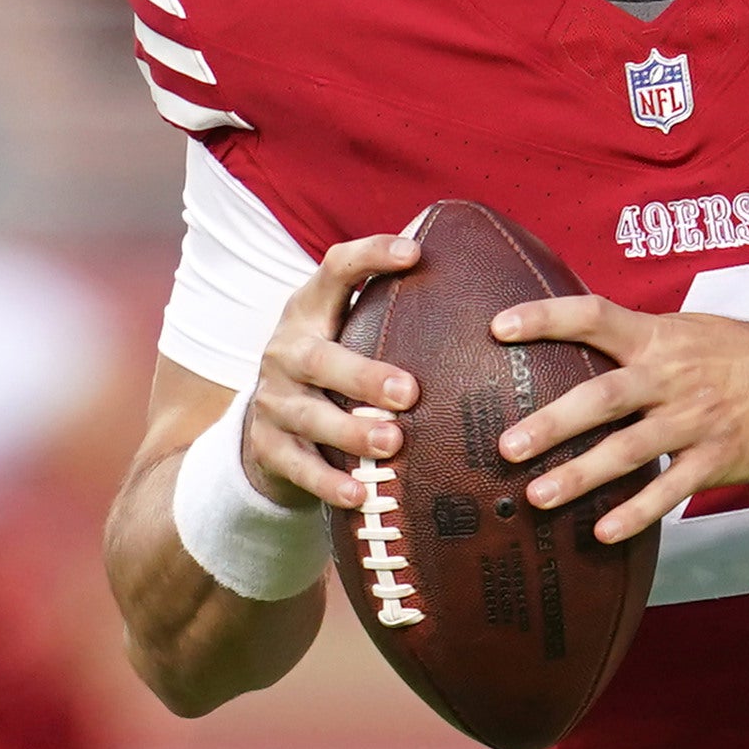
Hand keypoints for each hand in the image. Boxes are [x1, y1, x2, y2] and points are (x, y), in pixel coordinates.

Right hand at [239, 232, 424, 514]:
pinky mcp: (267, 446)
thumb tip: (481, 289)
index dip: (370, 256)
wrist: (268, 426)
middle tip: (410, 392)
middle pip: (318, 358)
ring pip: (309, 416)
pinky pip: (298, 467)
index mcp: (310, 312)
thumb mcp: (348, 334)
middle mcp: (286, 351)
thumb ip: (391, 314)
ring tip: (391, 443)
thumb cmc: (333, 373)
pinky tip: (359, 494)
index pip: (334, 270)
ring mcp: (273, 401)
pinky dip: (328, 483)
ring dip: (351, 430)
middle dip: (363, 375)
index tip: (414, 254)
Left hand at [490, 296, 748, 545]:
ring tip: (537, 496)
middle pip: (602, 395)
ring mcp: (698, 419)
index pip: (593, 316)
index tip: (497, 328)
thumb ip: (644, 341)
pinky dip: (637, 513)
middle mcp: (675, 375)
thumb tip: (586, 343)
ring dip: (580, 475)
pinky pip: (671, 490)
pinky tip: (603, 532)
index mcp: (662, 337)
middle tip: (505, 444)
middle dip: (551, 421)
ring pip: (629, 449)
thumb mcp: (696, 331)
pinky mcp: (721, 458)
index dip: (544, 318)